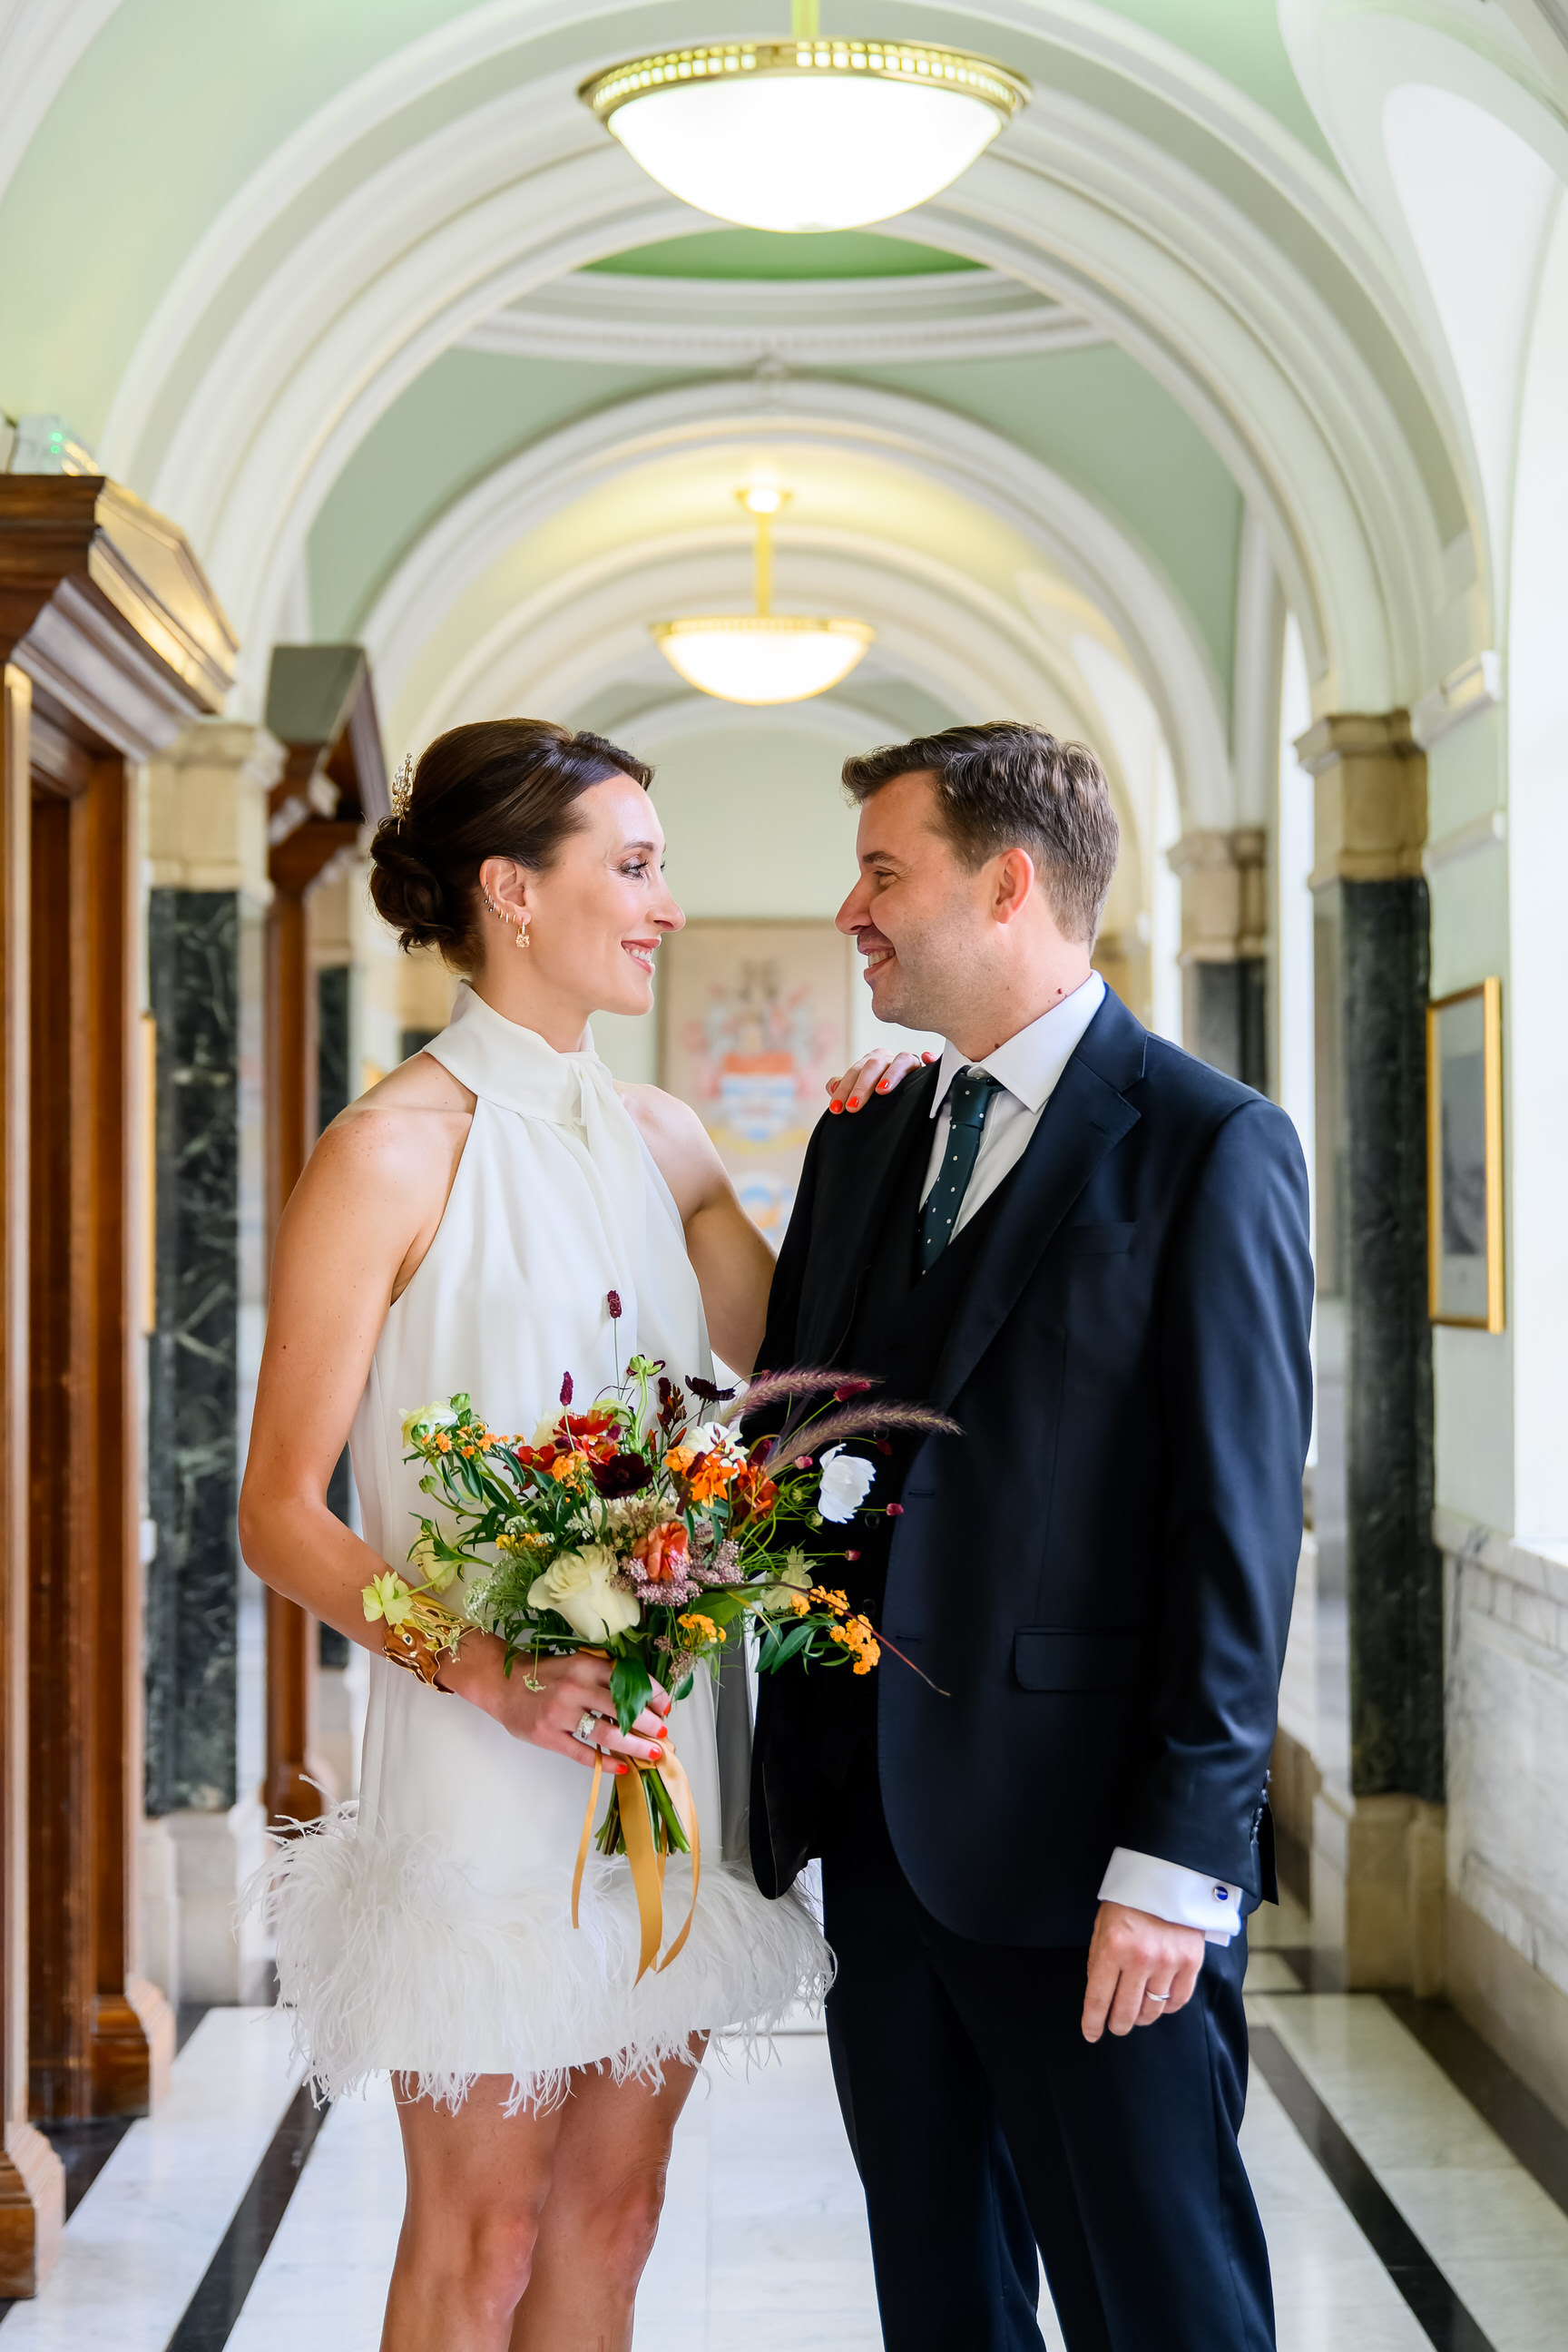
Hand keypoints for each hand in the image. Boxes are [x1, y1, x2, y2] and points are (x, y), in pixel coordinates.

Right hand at [447, 1639, 670, 1768]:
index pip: (627, 1679)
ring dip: (634, 1745)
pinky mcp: (549, 1737)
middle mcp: (575, 1688)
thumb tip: (641, 1696)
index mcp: (584, 1665)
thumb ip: (602, 1675)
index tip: (665, 1706)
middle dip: (649, 1723)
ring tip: (652, 1753)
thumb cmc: (543, 1674)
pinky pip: (583, 1753)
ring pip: (607, 1734)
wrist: (501, 1683)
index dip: (651, 1694)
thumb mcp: (575, 1663)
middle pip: (622, 1708)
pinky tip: (622, 1767)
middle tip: (663, 1733)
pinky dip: (605, 1762)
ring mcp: (561, 1714)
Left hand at [825, 1048, 935, 1113]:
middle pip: (873, 1066)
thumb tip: (832, 1086)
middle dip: (862, 1087)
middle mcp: (888, 1059)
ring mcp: (908, 1062)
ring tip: (881, 1091)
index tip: (836, 1109)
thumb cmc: (877, 1095)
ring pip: (900, 1060)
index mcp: (870, 1062)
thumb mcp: (860, 1090)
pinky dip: (930, 1058)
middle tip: (853, 1107)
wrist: (905, 1098)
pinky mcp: (926, 1067)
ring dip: (891, 1074)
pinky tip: (927, 1058)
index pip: (854, 1072)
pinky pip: (931, 1059)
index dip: (843, 1090)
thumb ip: (845, 1087)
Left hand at [1081, 1901, 1205, 2040]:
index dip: (1093, 2022)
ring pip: (1152, 2010)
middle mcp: (1140, 1959)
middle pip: (1126, 2011)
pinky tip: (1159, 2002)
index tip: (1091, 2033)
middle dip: (1118, 2024)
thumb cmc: (1130, 1900)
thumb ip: (1099, 1960)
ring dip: (1142, 2017)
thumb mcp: (1103, 1925)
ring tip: (1137, 2014)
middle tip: (1116, 2025)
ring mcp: (1168, 1962)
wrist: (1168, 1877)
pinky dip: (1167, 2007)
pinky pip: (1178, 2000)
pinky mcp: (1191, 1963)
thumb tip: (1100, 1994)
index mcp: (1112, 1947)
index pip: (1099, 1998)